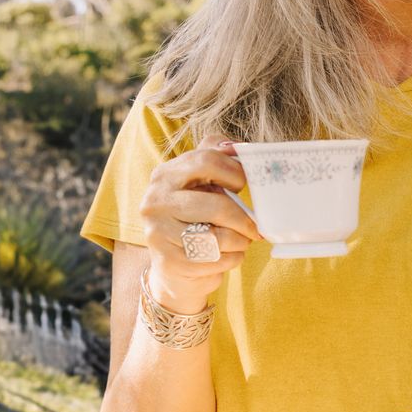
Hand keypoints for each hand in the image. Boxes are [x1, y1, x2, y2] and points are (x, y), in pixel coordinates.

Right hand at [139, 141, 260, 310]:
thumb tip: (240, 147)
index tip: (244, 185)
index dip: (235, 172)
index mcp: (165, 174)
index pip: (207, 160)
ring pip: (218, 237)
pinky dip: (232, 259)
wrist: (174, 264)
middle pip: (217, 206)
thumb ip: (218, 158)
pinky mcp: (169, 261)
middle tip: (255, 227)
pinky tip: (226, 256)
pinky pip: (216, 260)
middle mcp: (156, 201)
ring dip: (239, 241)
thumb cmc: (196, 216)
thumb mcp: (202, 182)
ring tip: (240, 241)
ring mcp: (158, 232)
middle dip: (243, 219)